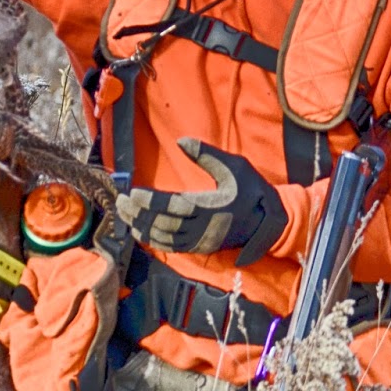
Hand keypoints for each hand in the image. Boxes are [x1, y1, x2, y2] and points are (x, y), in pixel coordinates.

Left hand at [116, 139, 287, 266]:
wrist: (269, 221)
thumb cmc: (251, 188)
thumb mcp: (234, 166)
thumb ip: (207, 155)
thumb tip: (181, 142)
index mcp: (212, 206)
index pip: (175, 205)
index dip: (152, 201)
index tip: (134, 193)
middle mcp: (205, 227)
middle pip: (165, 224)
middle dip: (140, 214)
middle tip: (121, 202)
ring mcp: (202, 240)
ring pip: (166, 239)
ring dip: (143, 228)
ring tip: (125, 215)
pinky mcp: (201, 248)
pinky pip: (172, 248)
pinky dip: (153, 240)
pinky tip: (139, 230)